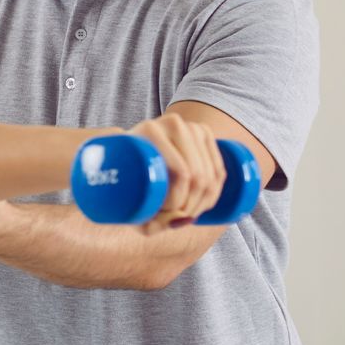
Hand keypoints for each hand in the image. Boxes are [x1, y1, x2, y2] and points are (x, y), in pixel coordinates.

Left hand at [123, 113, 224, 235]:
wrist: (131, 151)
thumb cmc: (125, 178)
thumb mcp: (125, 198)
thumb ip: (148, 222)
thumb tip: (182, 221)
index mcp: (149, 130)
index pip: (179, 173)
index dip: (176, 202)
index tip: (161, 215)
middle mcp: (172, 123)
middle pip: (197, 175)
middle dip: (189, 206)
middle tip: (173, 217)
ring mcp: (192, 126)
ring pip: (210, 176)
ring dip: (203, 204)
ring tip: (184, 213)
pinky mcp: (205, 134)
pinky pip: (220, 171)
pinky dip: (215, 194)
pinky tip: (203, 205)